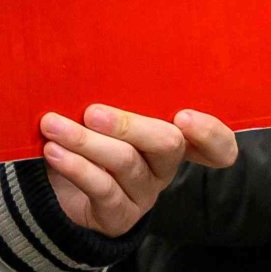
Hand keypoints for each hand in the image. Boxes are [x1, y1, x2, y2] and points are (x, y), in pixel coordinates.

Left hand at [39, 103, 237, 235]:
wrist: (57, 190)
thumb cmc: (87, 136)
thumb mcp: (103, 114)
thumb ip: (111, 92)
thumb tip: (91, 56)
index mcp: (172, 137)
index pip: (216, 144)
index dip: (211, 133)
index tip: (185, 116)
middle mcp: (165, 166)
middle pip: (167, 144)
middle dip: (129, 125)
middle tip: (92, 112)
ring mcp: (144, 193)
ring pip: (126, 162)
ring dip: (86, 141)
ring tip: (53, 125)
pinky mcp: (119, 215)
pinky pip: (102, 188)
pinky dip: (75, 166)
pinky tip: (55, 151)